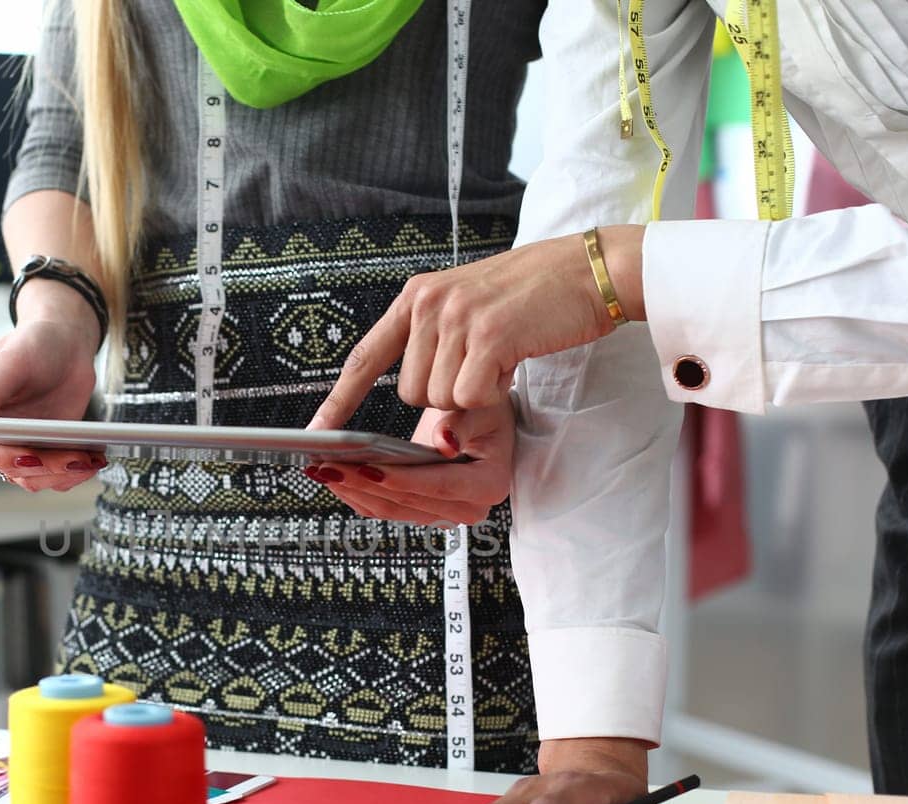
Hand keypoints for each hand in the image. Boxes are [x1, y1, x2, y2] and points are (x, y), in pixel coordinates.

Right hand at [0, 309, 101, 491]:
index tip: (27, 455)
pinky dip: (74, 473)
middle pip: (5, 467)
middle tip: (74, 458)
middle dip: (42, 467)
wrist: (66, 346)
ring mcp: (16, 445)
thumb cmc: (33, 343)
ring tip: (88, 460)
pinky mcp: (42, 452)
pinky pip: (53, 475)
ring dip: (61, 474)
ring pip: (31, 478)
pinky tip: (92, 460)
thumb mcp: (10, 359)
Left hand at [306, 399, 512, 526]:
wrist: (485, 423)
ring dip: (351, 490)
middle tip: (328, 465)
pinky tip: (331, 475)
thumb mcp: (480, 406)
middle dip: (363, 484)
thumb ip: (460, 422)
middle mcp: (465, 508)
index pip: (437, 485)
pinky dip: (354, 492)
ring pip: (388, 509)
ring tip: (320, 469)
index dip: (399, 478)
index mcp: (487, 485)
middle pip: (406, 502)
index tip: (365, 467)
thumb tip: (443, 443)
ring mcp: (441, 512)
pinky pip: (382, 507)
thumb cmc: (486, 410)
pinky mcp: (419, 509)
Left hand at [311, 225, 645, 426]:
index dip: (341, 397)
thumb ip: (437, 347)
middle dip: (448, 395)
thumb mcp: (469, 310)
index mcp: (417, 296)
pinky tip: (513, 362)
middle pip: (412, 393)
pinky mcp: (488, 336)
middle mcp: (429, 303)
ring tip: (501, 357)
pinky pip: (470, 397)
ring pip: (440, 400)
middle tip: (483, 366)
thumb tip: (425, 409)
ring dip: (474, 393)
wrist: (588, 271)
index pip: (367, 356)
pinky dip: (494, 393)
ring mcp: (456, 318)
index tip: (318, 430)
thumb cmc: (534, 296)